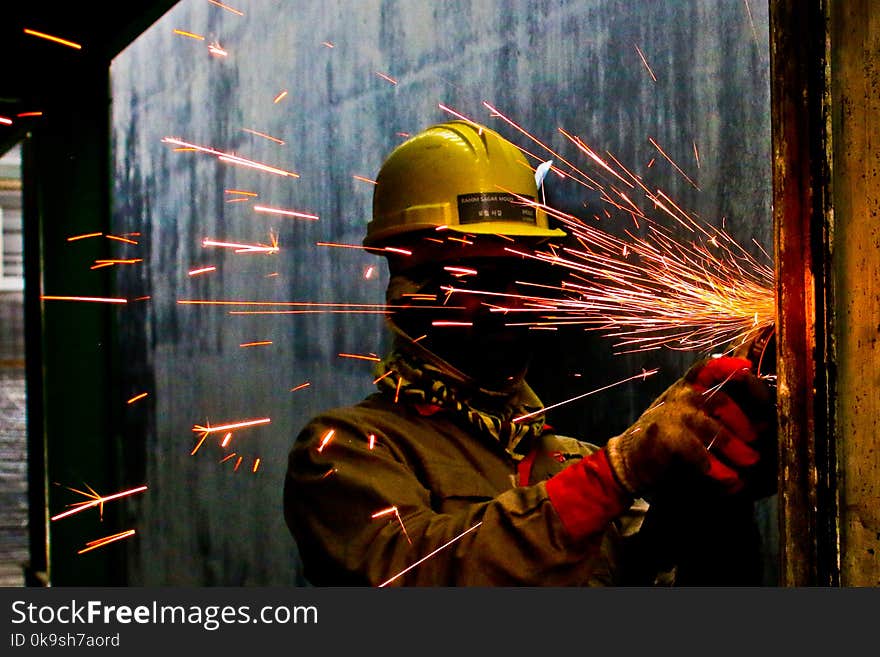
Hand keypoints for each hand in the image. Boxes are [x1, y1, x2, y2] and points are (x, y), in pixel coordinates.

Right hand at [605, 356, 775, 498]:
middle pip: (722, 401)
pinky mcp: (665, 439)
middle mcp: (681, 396)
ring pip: (716, 432)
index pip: (709, 368)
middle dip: (745, 424)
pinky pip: (700, 455)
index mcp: (688, 387)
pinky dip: (720, 471)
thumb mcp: (691, 416)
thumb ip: (720, 413)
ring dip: (737, 450)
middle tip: (757, 440)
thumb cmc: (669, 438)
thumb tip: (763, 423)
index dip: (730, 367)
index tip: (747, 370)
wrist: (629, 460)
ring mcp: (672, 416)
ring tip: (749, 463)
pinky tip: (729, 480)